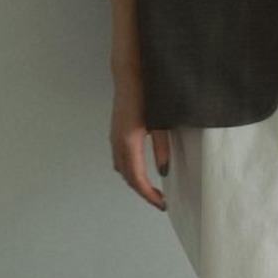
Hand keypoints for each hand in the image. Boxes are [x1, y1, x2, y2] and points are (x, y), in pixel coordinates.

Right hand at [110, 81, 170, 210]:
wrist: (129, 73)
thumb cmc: (148, 93)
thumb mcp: (160, 122)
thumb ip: (162, 147)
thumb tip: (164, 170)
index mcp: (129, 141)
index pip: (137, 178)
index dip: (148, 194)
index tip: (162, 204)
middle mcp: (118, 142)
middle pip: (127, 176)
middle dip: (143, 191)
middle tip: (160, 199)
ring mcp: (114, 137)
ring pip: (121, 168)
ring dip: (135, 180)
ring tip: (152, 187)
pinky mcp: (115, 131)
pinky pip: (119, 158)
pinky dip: (129, 169)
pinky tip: (140, 168)